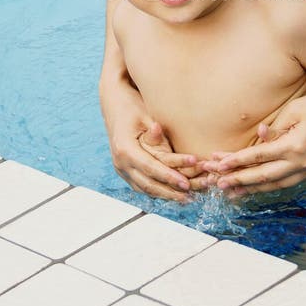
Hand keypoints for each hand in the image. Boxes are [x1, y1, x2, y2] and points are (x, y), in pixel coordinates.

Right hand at [102, 84, 197, 201]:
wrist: (115, 107)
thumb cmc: (132, 108)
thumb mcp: (143, 115)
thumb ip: (152, 130)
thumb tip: (158, 129)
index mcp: (125, 149)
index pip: (149, 168)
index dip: (168, 176)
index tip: (185, 183)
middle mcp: (121, 162)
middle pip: (147, 183)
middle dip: (170, 191)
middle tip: (190, 195)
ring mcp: (121, 169)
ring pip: (144, 188)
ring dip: (165, 195)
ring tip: (185, 198)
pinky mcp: (125, 171)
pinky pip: (141, 186)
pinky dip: (157, 191)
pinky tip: (171, 195)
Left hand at [206, 85, 305, 196]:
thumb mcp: (298, 110)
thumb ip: (277, 127)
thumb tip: (259, 138)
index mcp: (296, 146)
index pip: (258, 157)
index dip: (236, 161)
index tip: (218, 165)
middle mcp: (304, 163)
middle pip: (264, 177)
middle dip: (240, 181)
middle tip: (218, 184)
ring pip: (277, 184)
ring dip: (254, 189)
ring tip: (235, 192)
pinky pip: (290, 181)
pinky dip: (273, 185)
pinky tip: (261, 187)